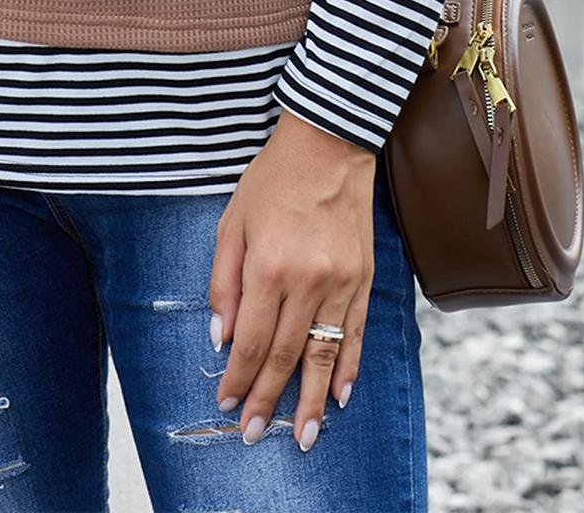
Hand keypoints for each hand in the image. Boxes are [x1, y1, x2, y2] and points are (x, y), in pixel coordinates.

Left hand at [208, 110, 376, 451]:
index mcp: (267, 267)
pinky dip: (348, 368)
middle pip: (284, 356)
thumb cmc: (272, 181)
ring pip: (323, 354)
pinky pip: (355, 334)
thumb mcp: (232, 222)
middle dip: (269, 401)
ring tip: (304, 437)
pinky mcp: (363, 279)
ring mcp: (340, 283)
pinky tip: (340, 396)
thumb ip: (223, 283)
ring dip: (311, 401)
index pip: (250, 341)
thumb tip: (220, 338)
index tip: (230, 405)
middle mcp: (306, 281)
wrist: (328, 146)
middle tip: (257, 437)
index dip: (239, 379)